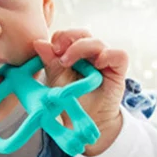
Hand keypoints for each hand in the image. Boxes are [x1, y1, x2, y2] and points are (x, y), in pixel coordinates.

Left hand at [33, 29, 128, 156]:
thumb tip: (37, 42)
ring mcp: (104, 60)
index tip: (50, 49)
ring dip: (81, 48)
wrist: (86, 122)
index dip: (59, 38)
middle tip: (58, 51)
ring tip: (68, 62)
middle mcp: (89, 54)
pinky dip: (108, 55)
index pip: (67, 36)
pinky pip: (119, 55)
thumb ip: (50, 62)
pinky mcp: (118, 70)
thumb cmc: (71, 100)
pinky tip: (97, 64)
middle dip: (68, 38)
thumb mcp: (56, 81)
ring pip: (97, 42)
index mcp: (73, 53)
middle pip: (82, 34)